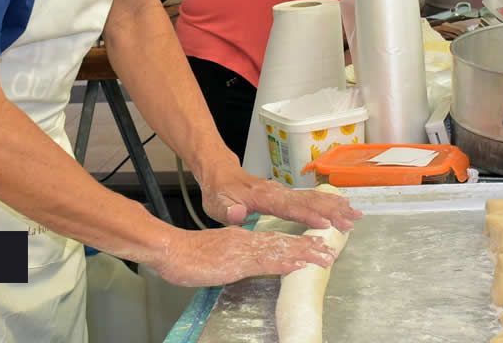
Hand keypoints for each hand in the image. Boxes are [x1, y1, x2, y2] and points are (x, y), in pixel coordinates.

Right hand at [151, 226, 338, 287]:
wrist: (171, 250)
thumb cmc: (189, 254)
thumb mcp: (218, 252)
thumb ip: (236, 253)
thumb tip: (252, 257)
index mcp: (243, 238)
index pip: (276, 240)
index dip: (298, 243)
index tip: (317, 246)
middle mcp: (247, 241)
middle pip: (284, 242)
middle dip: (310, 247)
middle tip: (332, 251)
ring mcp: (243, 250)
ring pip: (280, 250)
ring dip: (305, 253)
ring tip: (325, 256)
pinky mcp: (237, 262)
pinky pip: (265, 261)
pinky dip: (284, 261)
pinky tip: (298, 264)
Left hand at [198, 165, 360, 231]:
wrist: (220, 173)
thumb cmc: (219, 192)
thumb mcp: (216, 203)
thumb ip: (228, 210)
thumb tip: (239, 213)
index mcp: (264, 197)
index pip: (289, 208)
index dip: (307, 216)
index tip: (325, 224)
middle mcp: (278, 192)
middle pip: (309, 201)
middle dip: (332, 211)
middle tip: (352, 221)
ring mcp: (284, 192)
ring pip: (313, 198)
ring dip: (335, 207)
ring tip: (355, 214)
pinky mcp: (286, 194)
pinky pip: (310, 198)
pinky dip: (328, 202)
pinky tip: (341, 207)